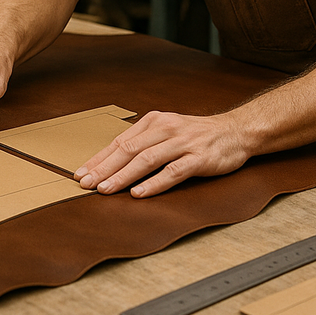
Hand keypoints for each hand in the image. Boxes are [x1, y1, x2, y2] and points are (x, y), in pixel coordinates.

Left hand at [74, 111, 249, 197]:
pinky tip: (139, 193)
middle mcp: (165, 129)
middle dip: (104, 168)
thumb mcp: (166, 131)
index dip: (98, 159)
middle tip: (85, 184)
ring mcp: (182, 143)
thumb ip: (143, 143)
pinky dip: (154, 183)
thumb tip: (111, 163)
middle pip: (128, 150)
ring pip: (146, 160)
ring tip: (106, 189)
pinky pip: (172, 172)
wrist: (235, 131)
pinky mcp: (198, 158)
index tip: (80, 173)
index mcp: (154, 121)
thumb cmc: (195, 135)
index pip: (120, 141)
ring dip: (123, 176)